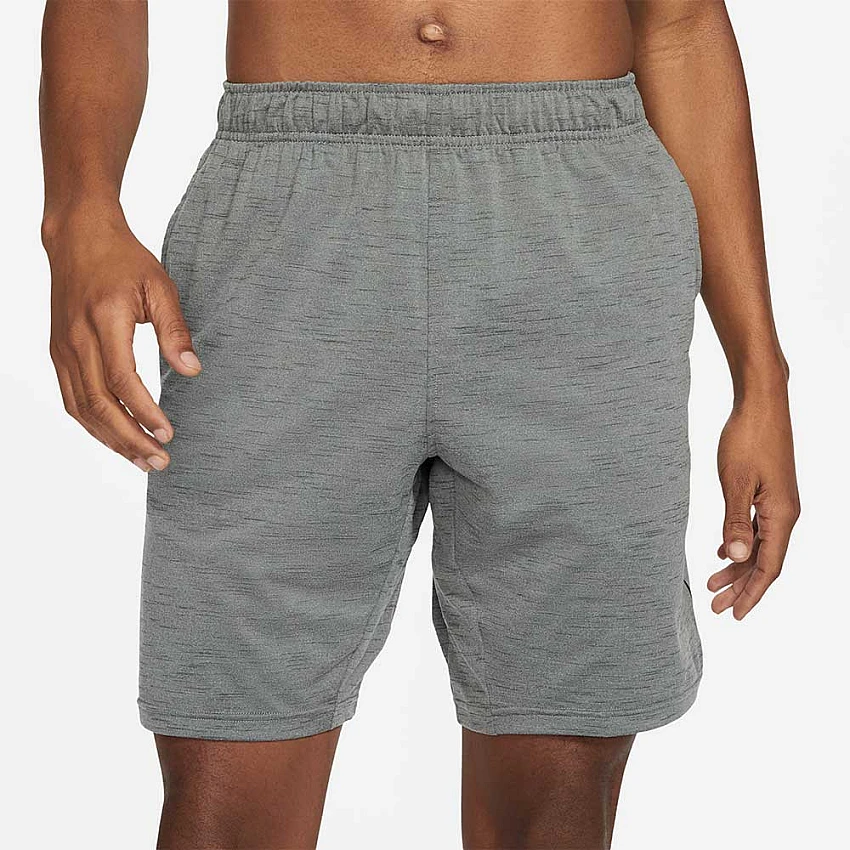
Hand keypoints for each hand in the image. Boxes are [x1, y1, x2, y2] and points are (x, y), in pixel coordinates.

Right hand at [44, 206, 200, 471]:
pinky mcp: (59, 354)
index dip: (144, 412)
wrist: (77, 238)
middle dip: (130, 439)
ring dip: (111, 439)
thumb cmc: (124, 260)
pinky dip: (93, 425)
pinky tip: (116, 439)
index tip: (168, 433)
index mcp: (104, 321)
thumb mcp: (160, 287)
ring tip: (142, 460)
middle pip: (100, 404)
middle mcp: (77, 340)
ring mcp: (63, 350)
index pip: (122, 381)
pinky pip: (72, 399)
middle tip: (159, 461)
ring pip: (82, 409)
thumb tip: (192, 370)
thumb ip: (175, 330)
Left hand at [708, 391, 799, 618]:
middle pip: (764, 561)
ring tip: (714, 583)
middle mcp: (785, 513)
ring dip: (738, 566)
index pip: (769, 567)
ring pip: (759, 545)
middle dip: (740, 586)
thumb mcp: (735, 483)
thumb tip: (738, 558)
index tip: (734, 615)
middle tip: (716, 607)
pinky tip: (724, 551)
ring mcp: (778, 502)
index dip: (752, 593)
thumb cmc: (748, 438)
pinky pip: (757, 527)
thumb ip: (736, 522)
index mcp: (782, 515)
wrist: (761, 403)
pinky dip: (740, 543)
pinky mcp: (769, 491)